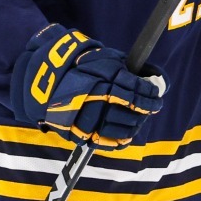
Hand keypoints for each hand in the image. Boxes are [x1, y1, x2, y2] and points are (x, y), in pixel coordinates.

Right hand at [9, 24, 164, 148]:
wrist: (43, 82)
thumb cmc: (77, 67)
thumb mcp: (101, 58)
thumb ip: (124, 68)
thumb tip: (149, 79)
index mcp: (102, 79)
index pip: (137, 90)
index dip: (151, 93)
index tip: (157, 93)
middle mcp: (96, 100)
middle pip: (132, 109)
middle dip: (147, 108)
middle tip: (154, 106)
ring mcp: (88, 119)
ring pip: (123, 127)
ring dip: (137, 122)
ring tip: (141, 117)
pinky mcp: (81, 133)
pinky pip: (108, 141)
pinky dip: (122, 137)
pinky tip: (129, 131)